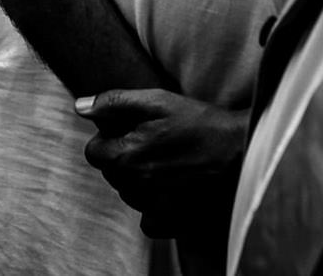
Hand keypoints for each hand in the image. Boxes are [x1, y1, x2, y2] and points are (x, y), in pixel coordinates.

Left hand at [75, 89, 245, 241]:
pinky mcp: (174, 221)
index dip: (107, 137)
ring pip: (129, 194)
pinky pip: (148, 222)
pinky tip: (168, 188)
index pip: (93, 152)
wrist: (242, 151)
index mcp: (127, 156)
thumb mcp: (156, 101)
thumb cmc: (200, 122)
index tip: (128, 130)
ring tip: (164, 161)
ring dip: (137, 180)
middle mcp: (137, 186)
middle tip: (150, 141)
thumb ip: (114, 102)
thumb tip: (80, 106)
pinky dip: (152, 208)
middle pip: (111, 173)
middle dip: (122, 156)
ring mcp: (155, 207)